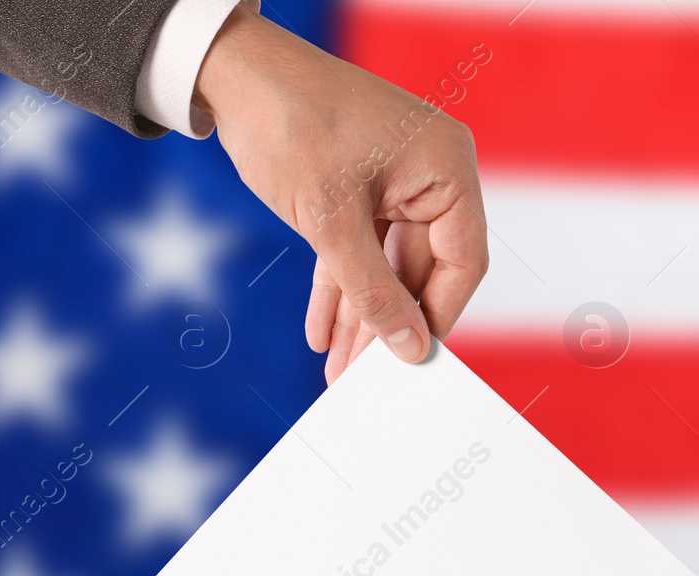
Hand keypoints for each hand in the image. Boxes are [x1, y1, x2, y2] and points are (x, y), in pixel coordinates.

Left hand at [195, 6, 488, 381]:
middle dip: (385, 325)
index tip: (411, 361)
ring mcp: (394, 183)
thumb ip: (373, 290)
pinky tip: (322, 332)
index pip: (463, 262)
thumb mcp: (331, 222)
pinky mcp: (358, 189)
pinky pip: (356, 251)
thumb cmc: (291, 123)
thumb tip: (408, 345)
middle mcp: (430, 174)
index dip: (437, 316)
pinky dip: (337, 288)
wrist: (235, 73)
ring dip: (358, 317)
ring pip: (383, 267)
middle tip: (362, 379)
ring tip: (338, 370)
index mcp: (446, 168)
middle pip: (421, 271)